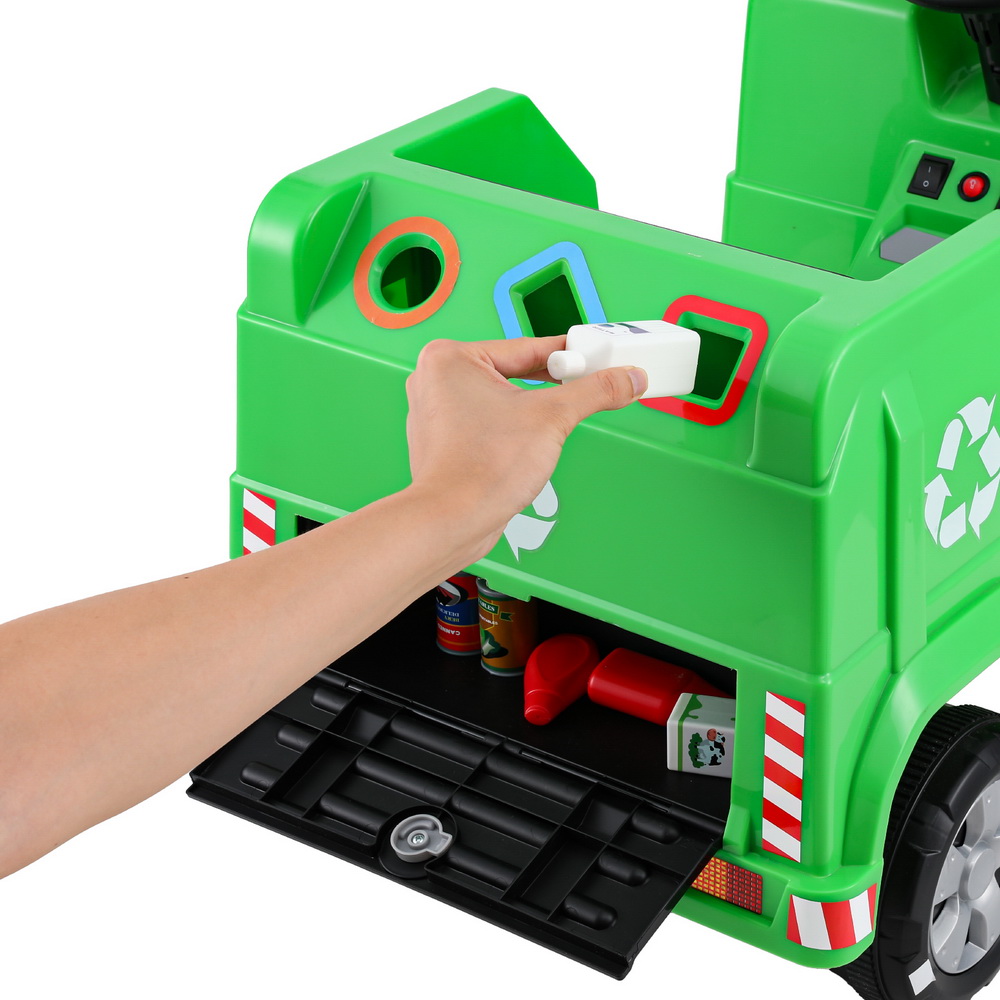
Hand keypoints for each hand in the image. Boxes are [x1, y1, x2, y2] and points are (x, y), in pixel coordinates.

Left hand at [405, 337, 646, 559]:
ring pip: (504, 399)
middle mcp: (438, 380)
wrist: (452, 523)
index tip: (598, 356)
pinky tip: (535, 440)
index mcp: (451, 358)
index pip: (527, 347)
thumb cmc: (480, 470)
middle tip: (590, 383)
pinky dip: (517, 427)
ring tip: (564, 415)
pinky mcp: (447, 442)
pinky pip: (492, 422)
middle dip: (555, 381)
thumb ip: (594, 392)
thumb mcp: (552, 418)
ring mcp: (439, 413)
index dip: (570, 353)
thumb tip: (626, 378)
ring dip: (536, 407)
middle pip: (516, 371)